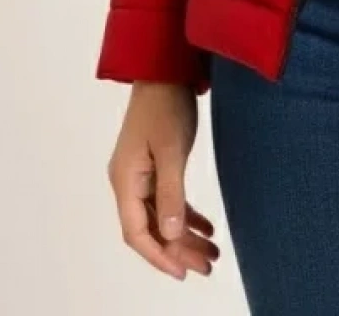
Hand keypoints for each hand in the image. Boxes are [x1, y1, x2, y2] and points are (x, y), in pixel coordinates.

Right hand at [106, 81, 219, 280]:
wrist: (164, 67)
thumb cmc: (166, 104)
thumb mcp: (172, 149)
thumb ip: (172, 192)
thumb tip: (172, 234)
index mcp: (125, 180)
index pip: (137, 232)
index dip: (159, 256)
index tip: (182, 272)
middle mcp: (129, 181)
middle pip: (152, 228)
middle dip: (178, 250)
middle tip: (208, 266)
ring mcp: (141, 173)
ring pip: (162, 216)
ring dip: (185, 235)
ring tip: (212, 253)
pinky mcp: (155, 164)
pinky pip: (168, 199)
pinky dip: (186, 214)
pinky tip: (207, 227)